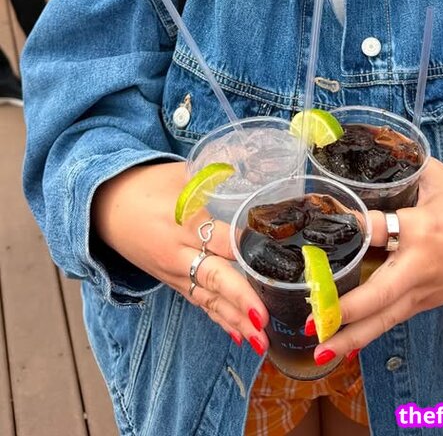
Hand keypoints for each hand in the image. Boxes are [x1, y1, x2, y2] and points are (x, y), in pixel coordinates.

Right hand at [91, 161, 268, 354]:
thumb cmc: (145, 185)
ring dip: (234, 320)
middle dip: (239, 299)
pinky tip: (239, 335)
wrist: (104, 206)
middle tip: (263, 319)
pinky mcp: (170, 282)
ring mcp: (173, 272)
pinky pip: (198, 302)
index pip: (219, 239)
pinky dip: (218, 319)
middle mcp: (178, 253)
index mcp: (182, 222)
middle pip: (213, 278)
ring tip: (260, 341)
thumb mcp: (181, 173)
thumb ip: (215, 174)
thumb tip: (253, 166)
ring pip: (207, 299)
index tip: (274, 258)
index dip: (245, 248)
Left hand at [314, 158, 442, 362]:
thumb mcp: (438, 178)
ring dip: (351, 337)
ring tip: (320, 352)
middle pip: (379, 295)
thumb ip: (402, 167)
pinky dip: (369, 335)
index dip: (349, 226)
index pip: (376, 229)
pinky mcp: (427, 303)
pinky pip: (393, 320)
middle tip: (312, 319)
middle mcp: (419, 266)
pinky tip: (344, 349)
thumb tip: (366, 148)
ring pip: (385, 319)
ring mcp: (424, 291)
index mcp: (421, 229)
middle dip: (345, 309)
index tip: (321, 226)